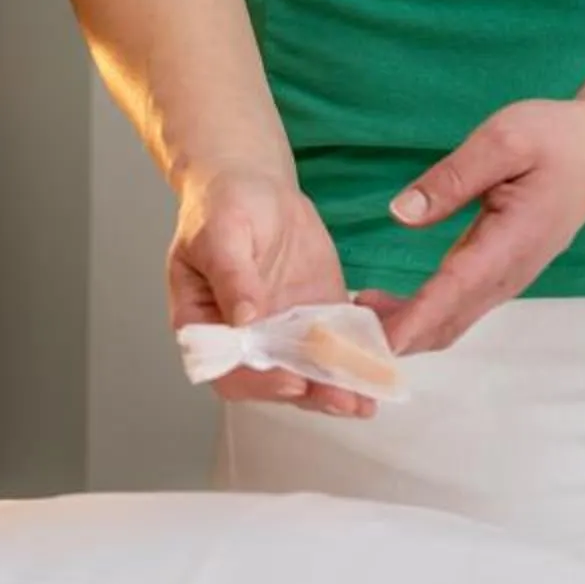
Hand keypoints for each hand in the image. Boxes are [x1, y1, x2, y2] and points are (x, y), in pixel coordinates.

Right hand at [168, 170, 379, 420]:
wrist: (255, 185)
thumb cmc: (222, 204)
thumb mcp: (219, 233)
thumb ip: (230, 275)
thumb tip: (244, 319)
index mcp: (206, 325)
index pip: (228, 370)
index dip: (259, 382)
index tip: (291, 379)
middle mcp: (245, 338)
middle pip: (273, 379)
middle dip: (310, 393)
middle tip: (343, 398)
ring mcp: (283, 330)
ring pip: (307, 370)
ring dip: (336, 387)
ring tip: (366, 396)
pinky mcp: (315, 316)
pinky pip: (334, 344)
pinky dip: (355, 358)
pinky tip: (378, 367)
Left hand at [355, 96, 584, 356]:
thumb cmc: (556, 139)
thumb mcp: (502, 140)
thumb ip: (452, 179)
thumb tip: (401, 214)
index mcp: (511, 241)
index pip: (454, 290)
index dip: (414, 318)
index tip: (376, 342)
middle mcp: (510, 271)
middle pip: (449, 320)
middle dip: (399, 336)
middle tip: (341, 336)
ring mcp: (509, 277)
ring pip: (454, 320)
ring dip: (407, 330)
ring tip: (351, 323)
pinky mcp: (503, 271)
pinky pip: (460, 306)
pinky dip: (423, 317)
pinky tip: (389, 307)